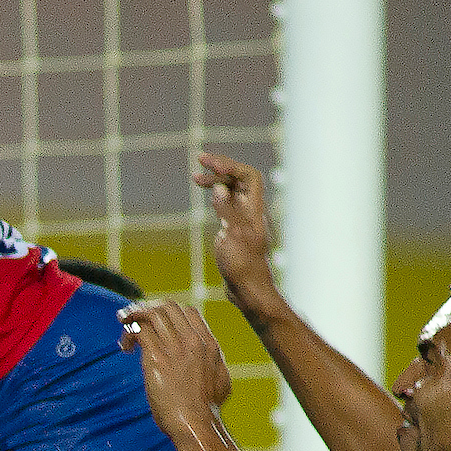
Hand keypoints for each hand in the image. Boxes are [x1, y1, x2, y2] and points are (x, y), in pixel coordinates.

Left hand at [117, 300, 232, 435]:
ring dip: (134, 319)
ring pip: (151, 314)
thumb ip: (215, 365)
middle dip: (148, 310)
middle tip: (135, 323)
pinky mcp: (156, 358)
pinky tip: (125, 347)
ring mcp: (174, 347)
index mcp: (208, 344)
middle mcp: (192, 340)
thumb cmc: (206, 410)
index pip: (187, 311)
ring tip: (126, 332)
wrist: (196, 424)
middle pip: (167, 307)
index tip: (156, 326)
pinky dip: (128, 332)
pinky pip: (138, 330)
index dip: (168, 314)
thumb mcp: (221, 380)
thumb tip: (211, 363)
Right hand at [191, 152, 289, 320]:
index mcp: (254, 210)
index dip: (232, 166)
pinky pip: (227, 204)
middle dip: (221, 167)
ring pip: (231, 191)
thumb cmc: (243, 266)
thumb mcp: (233, 236)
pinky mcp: (234, 230)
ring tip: (195, 177)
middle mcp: (251, 211)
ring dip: (216, 181)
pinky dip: (216, 195)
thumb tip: (220, 188)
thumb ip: (227, 210)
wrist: (247, 290)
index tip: (212, 166)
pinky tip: (206, 194)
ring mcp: (242, 220)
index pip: (249, 176)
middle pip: (239, 179)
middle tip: (200, 160)